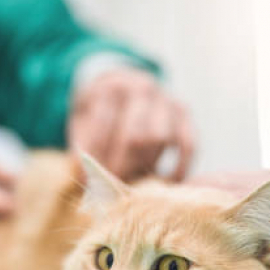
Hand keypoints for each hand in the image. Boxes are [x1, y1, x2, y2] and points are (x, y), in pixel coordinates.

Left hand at [68, 68, 194, 180]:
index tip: (94, 177)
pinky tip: (169, 181)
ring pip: (161, 139)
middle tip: (114, 184)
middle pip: (135, 136)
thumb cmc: (98, 110)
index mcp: (110, 85)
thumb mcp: (81, 121)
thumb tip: (86, 176)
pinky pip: (188, 143)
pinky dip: (181, 165)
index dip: (98, 154)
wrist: (121, 86)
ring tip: (134, 181)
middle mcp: (142, 87)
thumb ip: (83, 145)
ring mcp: (166, 99)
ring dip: (147, 165)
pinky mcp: (184, 115)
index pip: (104, 123)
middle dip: (123, 165)